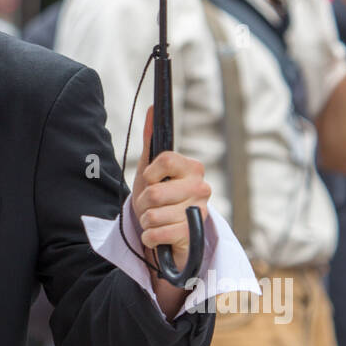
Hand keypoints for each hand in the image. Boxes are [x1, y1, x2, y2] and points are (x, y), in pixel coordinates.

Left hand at [132, 106, 210, 270]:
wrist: (168, 232)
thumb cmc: (160, 197)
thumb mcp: (151, 169)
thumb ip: (151, 139)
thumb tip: (152, 108)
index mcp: (193, 168)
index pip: (164, 160)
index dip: (150, 173)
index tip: (152, 179)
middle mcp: (201, 188)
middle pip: (154, 192)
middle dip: (143, 202)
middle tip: (151, 204)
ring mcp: (199, 213)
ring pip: (152, 215)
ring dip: (146, 221)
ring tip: (156, 219)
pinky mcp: (193, 236)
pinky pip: (156, 234)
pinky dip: (150, 237)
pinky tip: (159, 234)